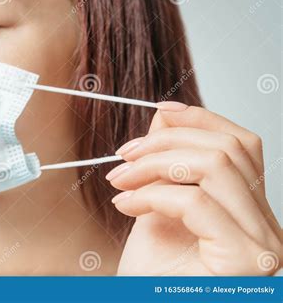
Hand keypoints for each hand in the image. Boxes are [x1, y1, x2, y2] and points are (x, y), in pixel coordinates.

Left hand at [107, 102, 281, 274]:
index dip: (202, 120)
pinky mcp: (246, 262)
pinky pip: (197, 202)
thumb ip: (167, 166)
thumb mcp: (158, 209)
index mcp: (251, 214)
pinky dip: (153, 194)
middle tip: (124, 155)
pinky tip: (125, 205)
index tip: (161, 111)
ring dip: (156, 163)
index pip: (243, 146)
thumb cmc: (154, 277)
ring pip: (217, 166)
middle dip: (167, 142)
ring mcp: (264, 246)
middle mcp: (268, 228)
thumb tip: (165, 118)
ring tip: (120, 179)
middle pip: (229, 150)